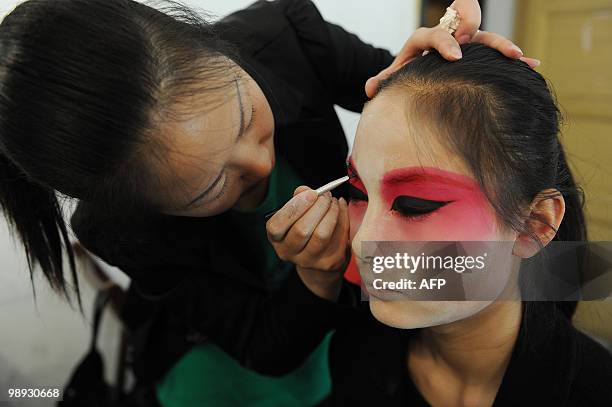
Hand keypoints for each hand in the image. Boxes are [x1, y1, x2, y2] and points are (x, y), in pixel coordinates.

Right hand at [266, 186, 350, 300]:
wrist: (318, 257)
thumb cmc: (303, 227)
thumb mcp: (295, 214)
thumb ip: (298, 199)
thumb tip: (304, 190)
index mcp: (276, 238)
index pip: (277, 225)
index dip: (295, 207)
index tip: (312, 193)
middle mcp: (288, 252)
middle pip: (302, 230)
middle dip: (317, 207)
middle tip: (327, 195)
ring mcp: (308, 261)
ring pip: (321, 235)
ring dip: (331, 213)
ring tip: (334, 201)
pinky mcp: (328, 263)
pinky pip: (338, 237)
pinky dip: (343, 218)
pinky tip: (341, 208)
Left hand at [365, 0, 539, 97]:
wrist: (414, 73)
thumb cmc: (403, 75)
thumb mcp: (393, 78)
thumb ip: (384, 81)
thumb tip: (370, 89)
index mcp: (423, 41)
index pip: (433, 34)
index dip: (444, 42)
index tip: (455, 56)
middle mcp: (446, 38)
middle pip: (465, 27)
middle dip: (481, 36)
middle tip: (495, 52)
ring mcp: (464, 46)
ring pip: (485, 39)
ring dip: (502, 47)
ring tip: (520, 59)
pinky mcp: (476, 57)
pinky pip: (496, 55)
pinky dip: (513, 60)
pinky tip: (533, 66)